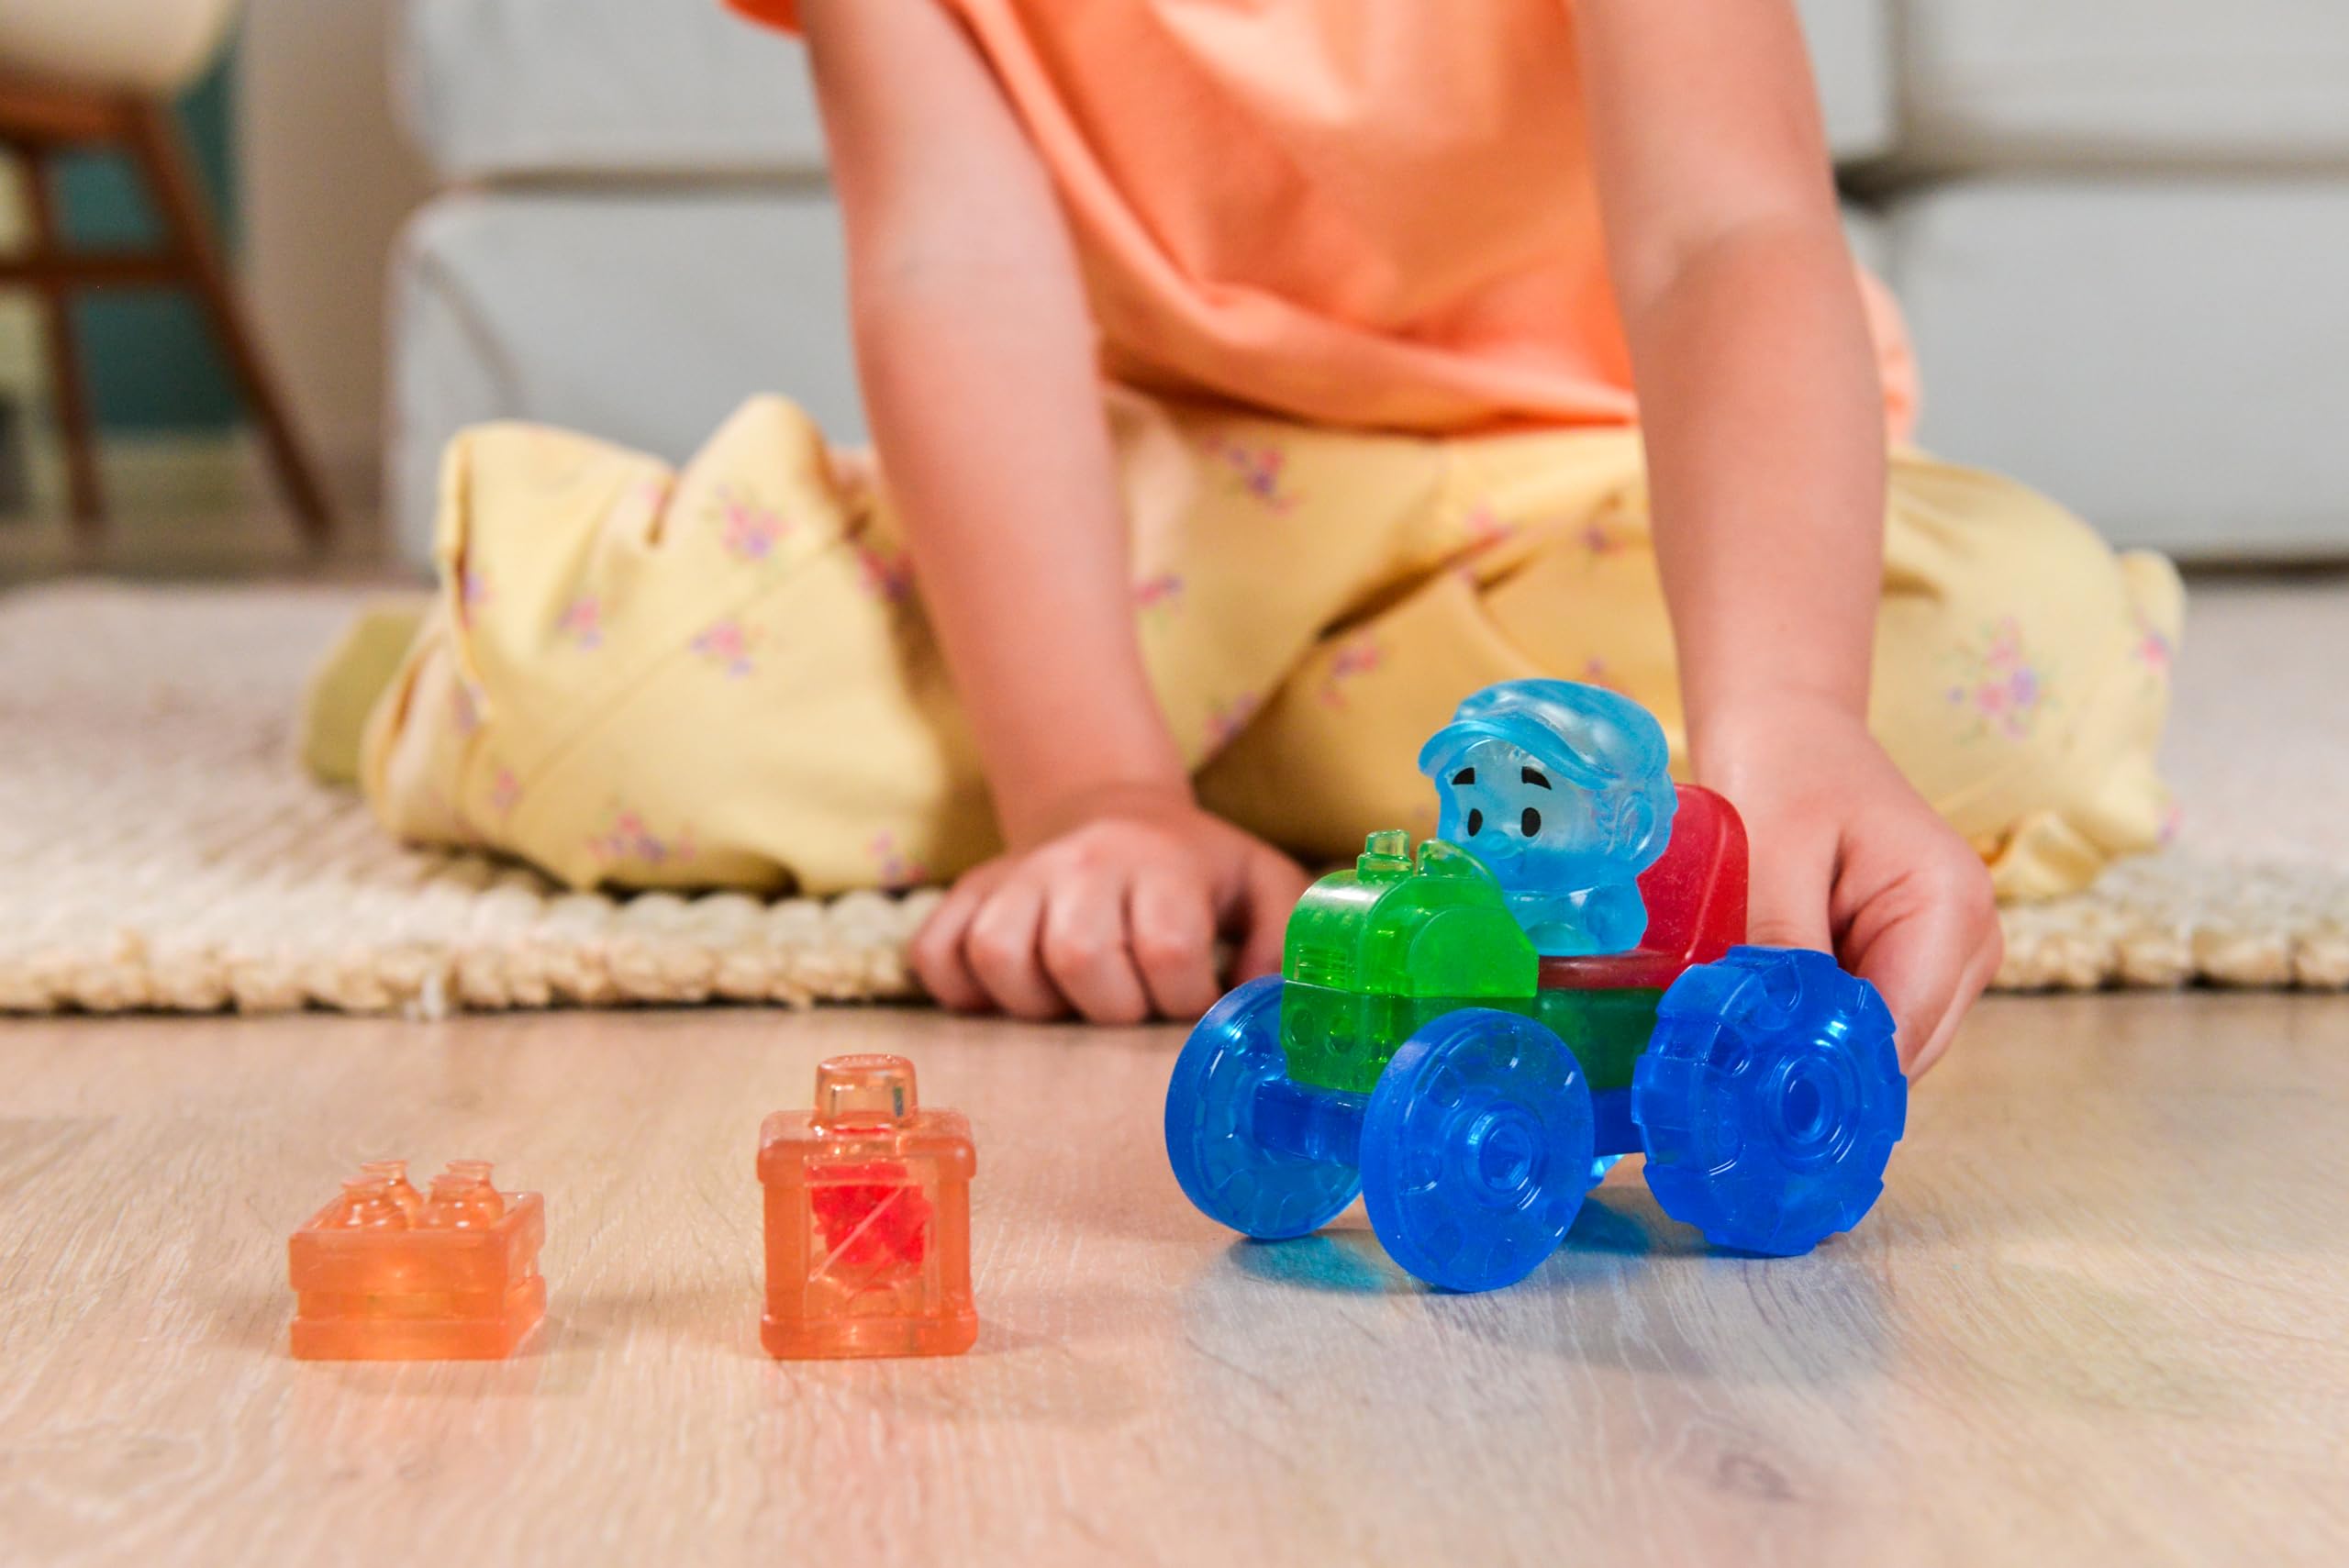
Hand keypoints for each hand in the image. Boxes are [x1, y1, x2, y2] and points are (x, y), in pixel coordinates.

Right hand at [911, 785, 1309, 1023]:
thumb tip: (1265, 1005)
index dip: (1184, 997)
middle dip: (1111, 1008)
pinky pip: (937, 955)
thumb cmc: (1195, 871)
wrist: (1113, 813)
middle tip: (1130, 1005)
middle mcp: (1083, 861)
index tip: (1192, 999)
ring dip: (1035, 1003)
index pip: (1167, 948)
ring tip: (1070, 1001)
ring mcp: (1015, 876)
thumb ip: (1285, 939)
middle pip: (1077, 956)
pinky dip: (961, 990)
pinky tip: (1008, 992)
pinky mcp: (966, 894)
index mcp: (1162, 861)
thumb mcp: (1262, 885)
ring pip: (997, 955)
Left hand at [1694, 698, 2000, 1075]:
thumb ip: (1782, 951)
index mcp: (1951, 910)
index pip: (1897, 1036)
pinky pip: (1861, 1024)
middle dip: (1816, 1071)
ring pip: (1878, 1050)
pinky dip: (1813, 1027)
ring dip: (1811, 1051)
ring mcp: (1944, 960)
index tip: (1750, 1100)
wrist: (1791, 728)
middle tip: (1725, 1074)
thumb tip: (1778, 1045)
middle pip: (1895, 1056)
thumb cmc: (1785, 770)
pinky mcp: (1909, 965)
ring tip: (1735, 1036)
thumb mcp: (1772, 855)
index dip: (1827, 1078)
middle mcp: (1968, 945)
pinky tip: (1762, 1014)